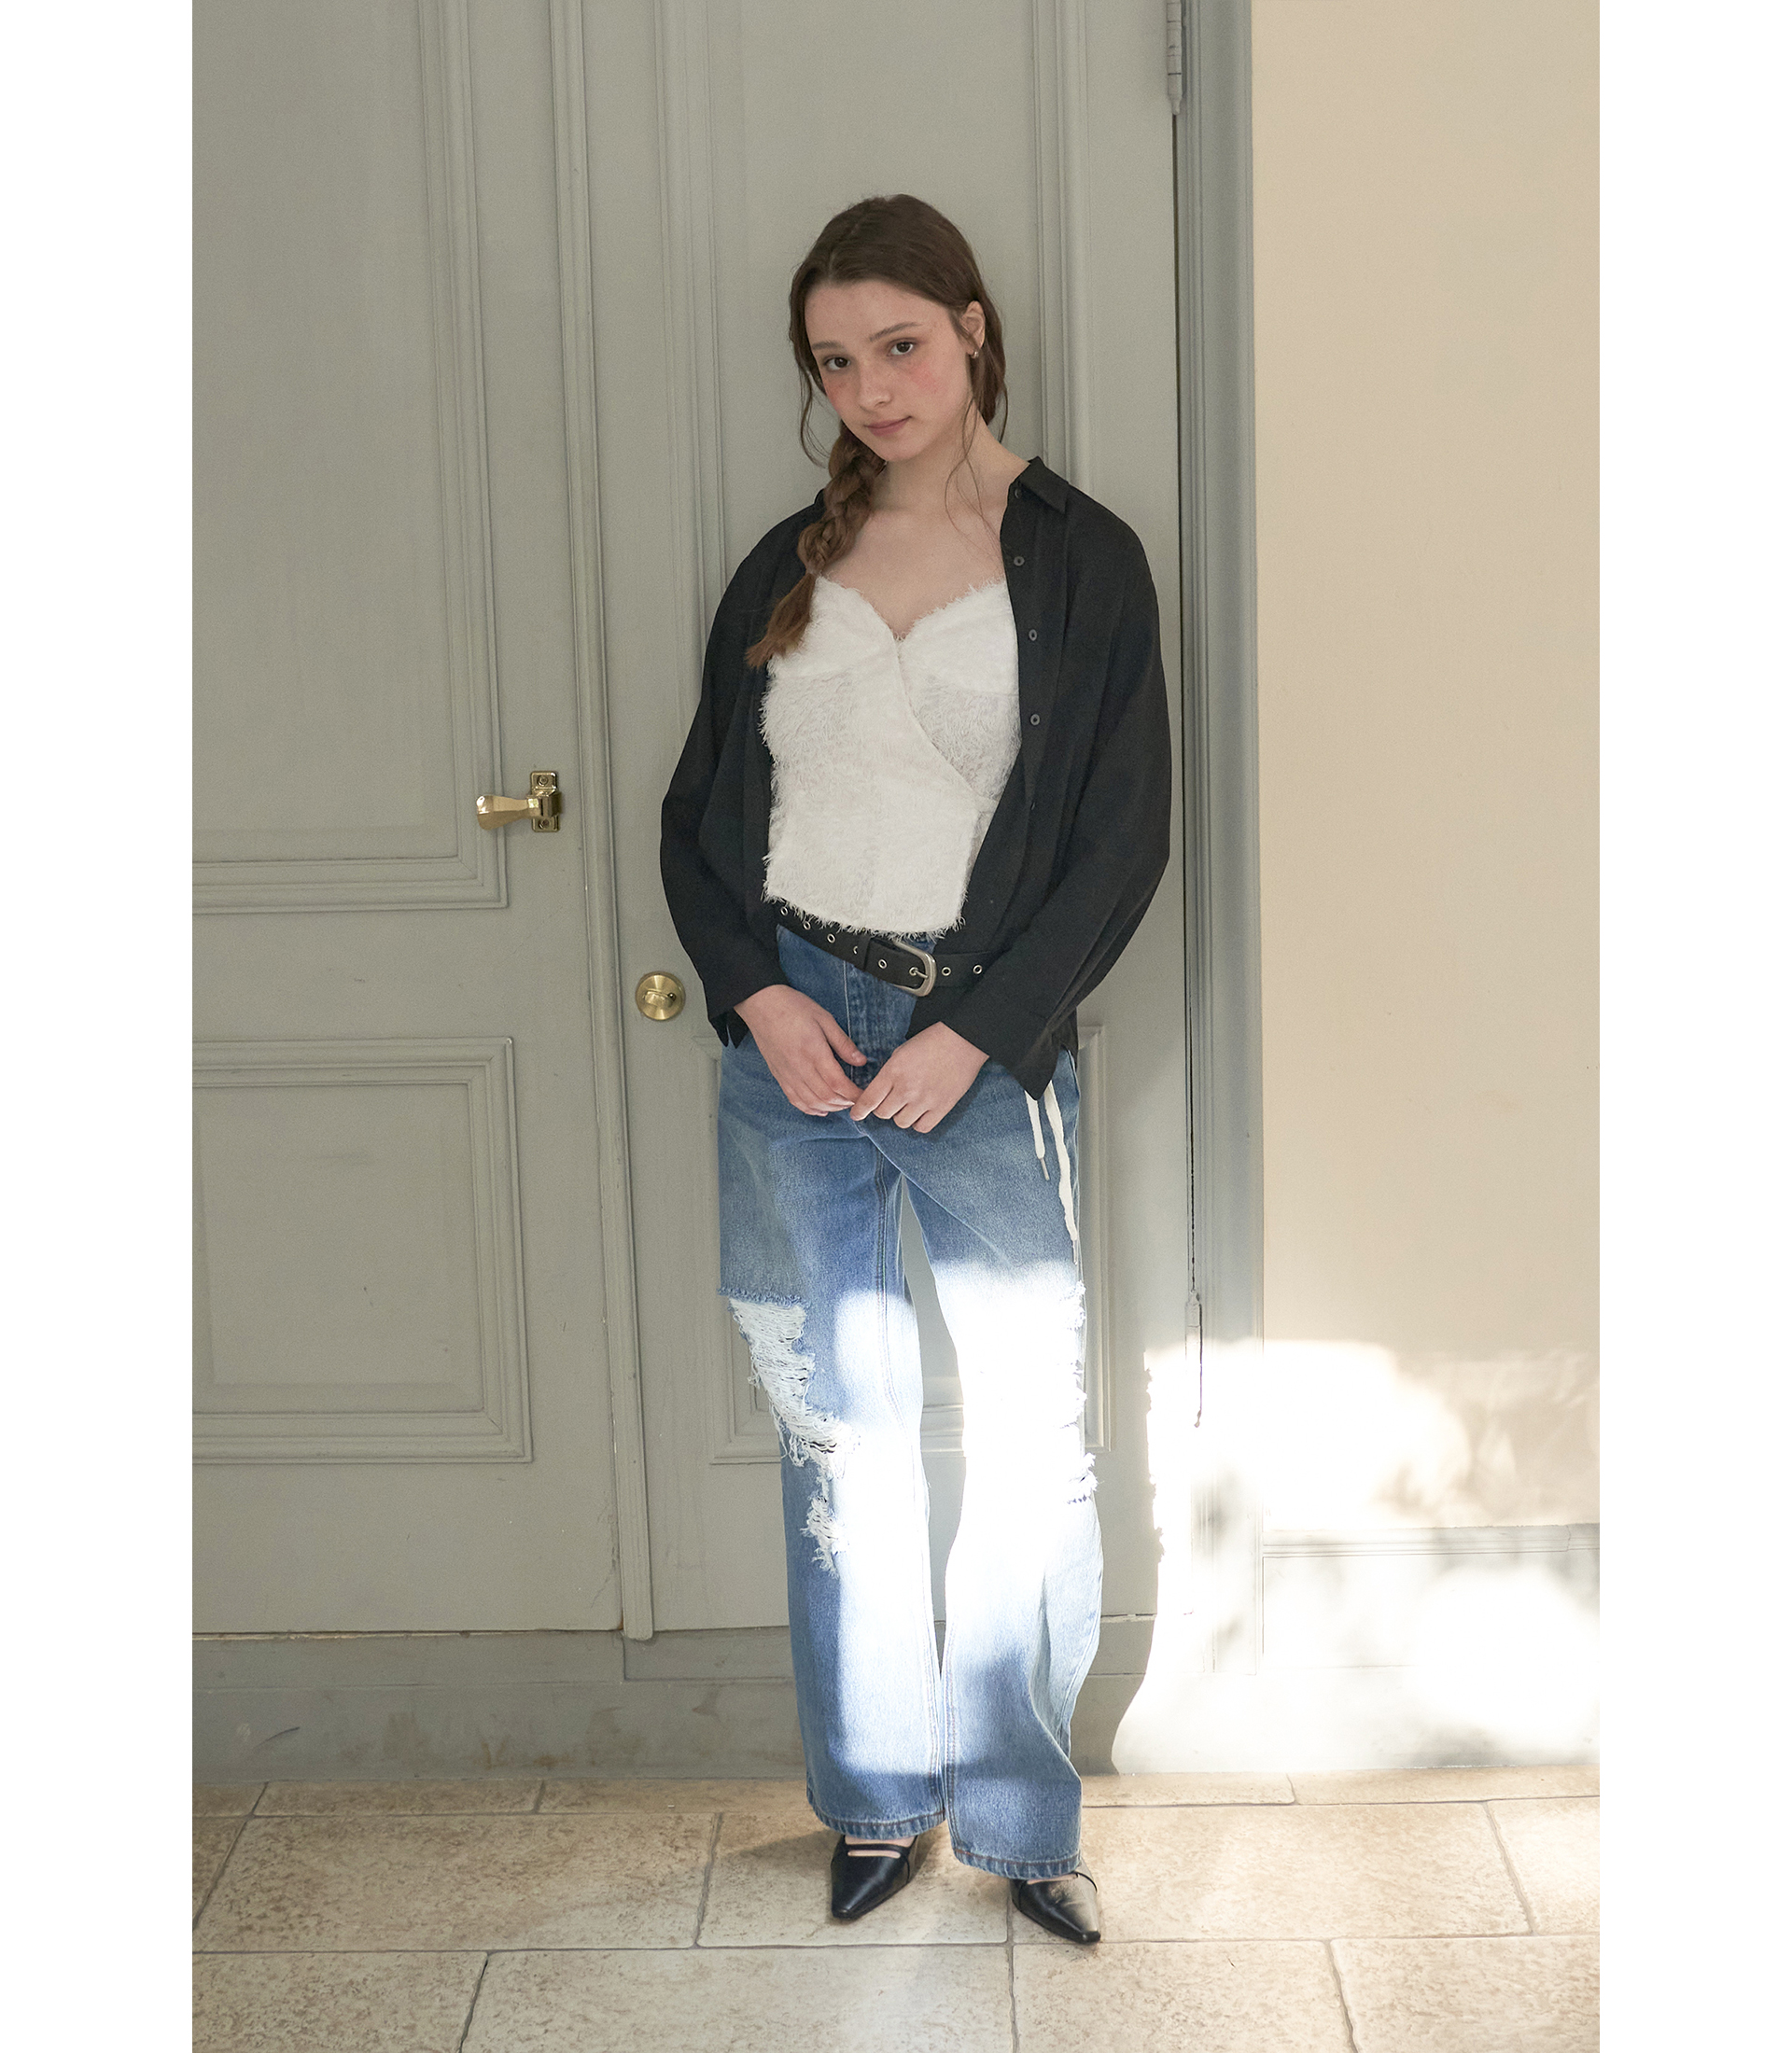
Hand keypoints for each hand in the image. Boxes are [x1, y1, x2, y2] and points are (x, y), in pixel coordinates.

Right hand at [735, 984, 865, 1114]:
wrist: (761, 1005)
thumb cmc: (793, 1008)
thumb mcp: (824, 1018)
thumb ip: (843, 1043)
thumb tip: (862, 1061)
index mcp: (813, 1052)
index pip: (837, 1083)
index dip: (854, 1094)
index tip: (865, 1095)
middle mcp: (799, 1068)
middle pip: (826, 1097)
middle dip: (845, 1102)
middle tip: (857, 1099)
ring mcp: (787, 1074)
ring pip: (811, 1102)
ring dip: (830, 1107)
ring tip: (843, 1103)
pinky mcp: (779, 1076)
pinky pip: (795, 1100)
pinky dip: (810, 1109)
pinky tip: (821, 1108)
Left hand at [849, 1022, 986, 1132]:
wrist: (962, 1040)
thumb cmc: (931, 1042)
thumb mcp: (901, 1052)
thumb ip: (888, 1074)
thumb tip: (879, 1093)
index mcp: (893, 1072)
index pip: (869, 1100)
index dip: (859, 1111)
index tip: (856, 1115)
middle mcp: (906, 1089)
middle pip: (883, 1113)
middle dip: (883, 1108)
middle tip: (890, 1101)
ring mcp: (925, 1100)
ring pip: (901, 1123)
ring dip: (901, 1115)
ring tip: (908, 1104)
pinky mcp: (942, 1107)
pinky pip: (922, 1127)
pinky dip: (918, 1123)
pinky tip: (920, 1113)